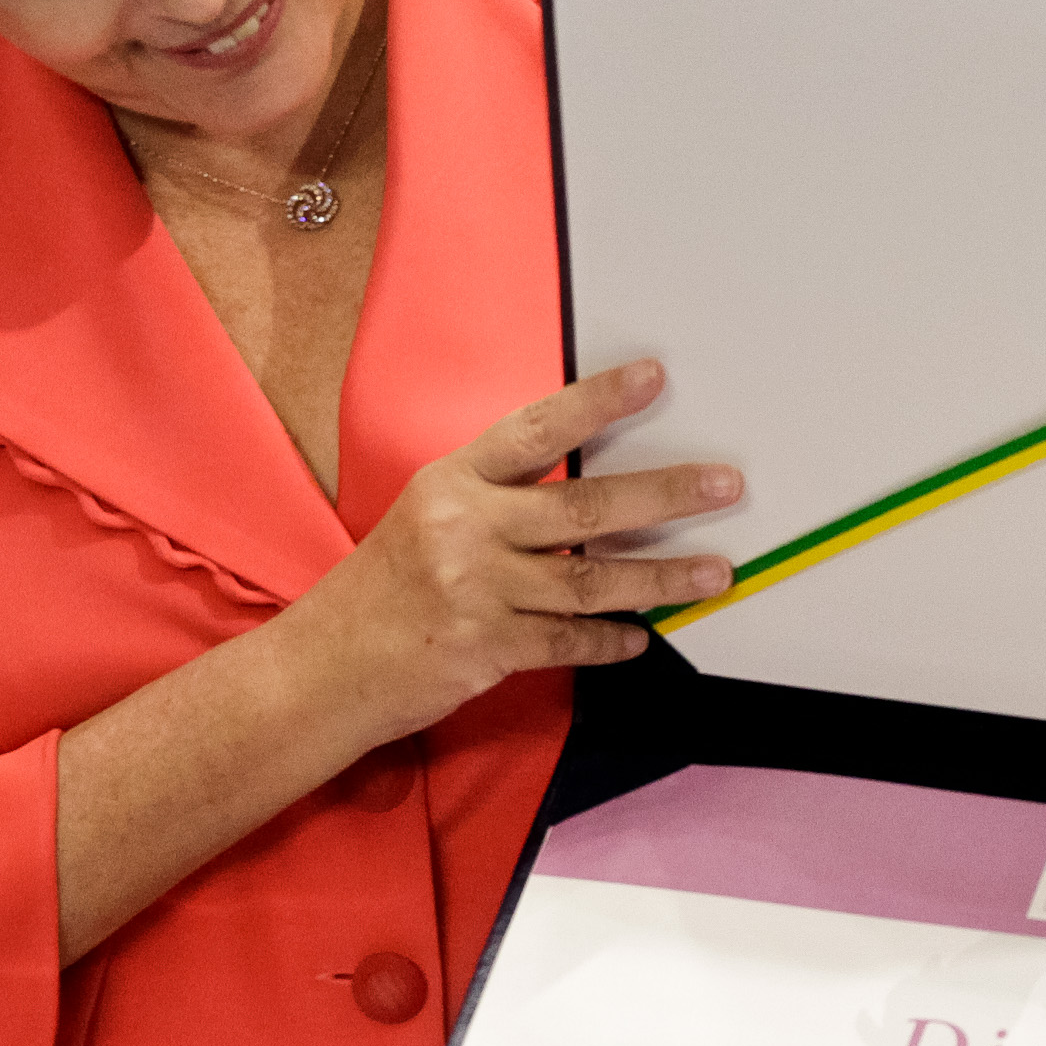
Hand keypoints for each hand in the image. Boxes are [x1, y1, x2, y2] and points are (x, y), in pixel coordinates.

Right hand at [278, 357, 737, 749]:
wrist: (320, 669)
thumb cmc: (382, 590)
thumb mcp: (427, 518)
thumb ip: (499, 502)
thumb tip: (594, 495)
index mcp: (452, 480)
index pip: (537, 430)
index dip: (599, 401)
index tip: (654, 377)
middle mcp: (466, 527)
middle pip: (586, 504)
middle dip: (667, 494)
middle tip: (726, 485)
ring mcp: (477, 590)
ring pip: (593, 580)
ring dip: (663, 577)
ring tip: (716, 572)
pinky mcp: (486, 648)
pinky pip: (571, 641)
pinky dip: (612, 640)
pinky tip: (643, 636)